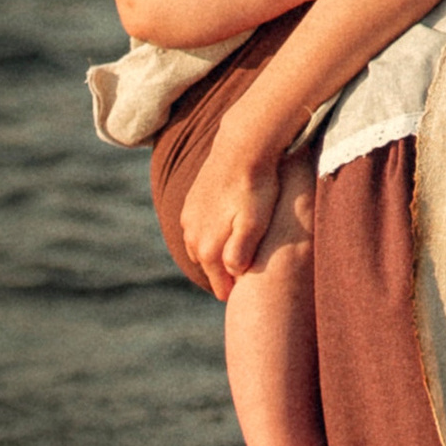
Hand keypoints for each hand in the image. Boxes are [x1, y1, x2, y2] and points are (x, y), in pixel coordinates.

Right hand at [182, 124, 285, 298]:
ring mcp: (189, 218)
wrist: (242, 146)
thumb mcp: (255, 224)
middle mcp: (192, 235)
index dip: (235, 292)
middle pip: (209, 268)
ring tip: (234, 257)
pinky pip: (197, 229)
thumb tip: (230, 272)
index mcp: (207, 248)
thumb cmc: (256, 187)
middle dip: (224, 275)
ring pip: (200, 249)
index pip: (221, 285)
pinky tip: (224, 230)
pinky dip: (209, 236)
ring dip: (214, 254)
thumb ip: (241, 252)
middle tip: (243, 281)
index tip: (250, 298)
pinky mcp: (191, 202)